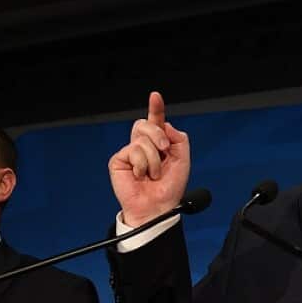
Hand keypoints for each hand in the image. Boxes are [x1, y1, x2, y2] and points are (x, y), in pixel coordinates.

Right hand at [109, 91, 191, 225]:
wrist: (158, 207)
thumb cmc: (169, 188)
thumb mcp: (182, 161)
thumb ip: (179, 139)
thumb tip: (165, 125)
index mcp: (158, 144)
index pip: (156, 122)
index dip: (156, 108)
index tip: (155, 96)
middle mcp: (142, 146)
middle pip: (145, 124)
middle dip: (158, 135)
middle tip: (165, 150)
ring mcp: (129, 152)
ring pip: (142, 138)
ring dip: (154, 158)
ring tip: (153, 174)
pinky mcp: (119, 160)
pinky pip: (134, 150)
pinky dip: (142, 165)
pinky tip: (140, 176)